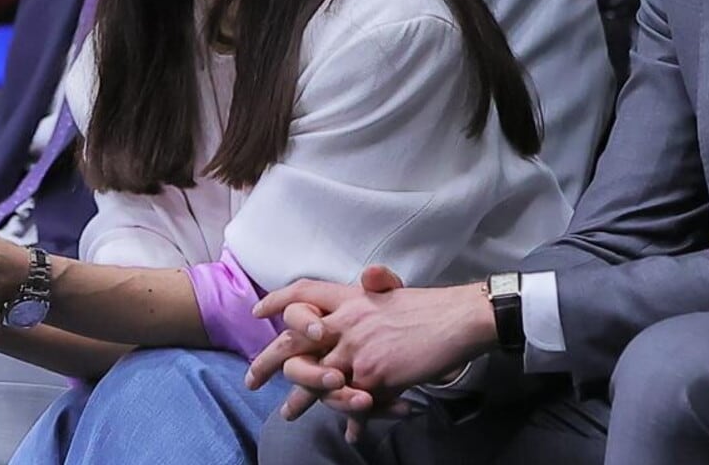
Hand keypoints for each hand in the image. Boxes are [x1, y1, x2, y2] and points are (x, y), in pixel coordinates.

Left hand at [255, 267, 495, 430]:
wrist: (458, 320)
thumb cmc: (429, 306)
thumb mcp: (393, 290)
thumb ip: (374, 287)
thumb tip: (369, 275)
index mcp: (349, 298)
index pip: (303, 293)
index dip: (278, 301)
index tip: (257, 312)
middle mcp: (346, 323)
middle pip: (294, 341)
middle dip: (268, 362)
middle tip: (251, 380)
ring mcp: (358, 352)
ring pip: (316, 380)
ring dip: (301, 401)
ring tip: (289, 414)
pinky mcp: (375, 378)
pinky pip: (353, 404)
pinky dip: (352, 420)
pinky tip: (350, 432)